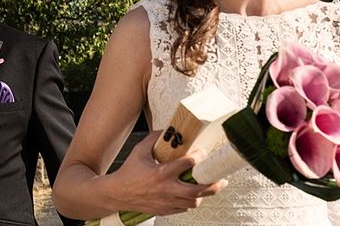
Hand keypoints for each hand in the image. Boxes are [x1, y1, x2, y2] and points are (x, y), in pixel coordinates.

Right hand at [109, 131, 227, 215]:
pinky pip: (184, 208)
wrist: (117, 195)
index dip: (198, 157)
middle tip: (222, 178)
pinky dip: (192, 201)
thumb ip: (154, 139)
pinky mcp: (165, 210)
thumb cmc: (128, 172)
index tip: (204, 152)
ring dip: (204, 194)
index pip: (186, 164)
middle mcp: (166, 189)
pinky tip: (195, 194)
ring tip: (212, 186)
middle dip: (213, 184)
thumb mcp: (139, 151)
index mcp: (161, 173)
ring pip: (193, 202)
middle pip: (197, 190)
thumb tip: (167, 129)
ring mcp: (167, 202)